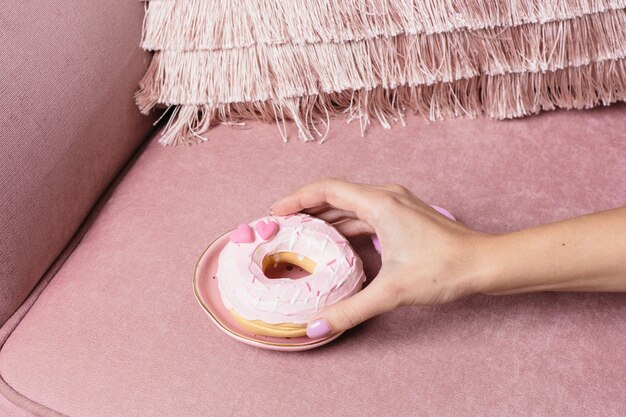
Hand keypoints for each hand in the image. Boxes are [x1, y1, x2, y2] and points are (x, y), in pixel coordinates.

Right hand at [271, 178, 489, 336]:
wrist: (485, 263)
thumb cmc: (445, 268)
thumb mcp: (393, 291)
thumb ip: (352, 309)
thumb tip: (318, 325)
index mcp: (380, 203)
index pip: (327, 189)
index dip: (297, 198)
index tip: (276, 212)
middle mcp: (386, 196)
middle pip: (335, 194)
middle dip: (306, 208)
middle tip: (283, 226)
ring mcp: (397, 204)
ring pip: (351, 204)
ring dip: (325, 217)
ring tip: (302, 234)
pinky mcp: (403, 216)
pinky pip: (364, 214)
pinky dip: (344, 224)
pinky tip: (336, 243)